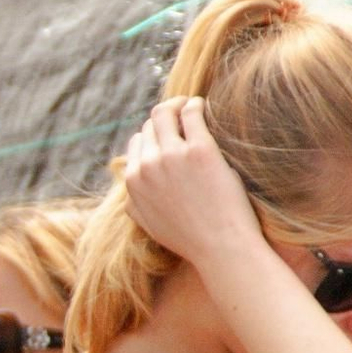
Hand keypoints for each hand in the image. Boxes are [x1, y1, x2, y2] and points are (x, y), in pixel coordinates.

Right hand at [120, 95, 260, 267]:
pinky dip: (196, 104)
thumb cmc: (191, 239)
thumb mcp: (149, 225)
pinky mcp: (199, 150)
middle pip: (151, 123)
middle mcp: (148, 165)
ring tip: (193, 106)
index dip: (155, 136)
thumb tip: (130, 192)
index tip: (172, 135)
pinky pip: (191, 112)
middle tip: (184, 114)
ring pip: (166, 111)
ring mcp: (172, 156)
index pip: (138, 141)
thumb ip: (134, 205)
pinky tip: (205, 107)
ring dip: (179, 103)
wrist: (221, 248)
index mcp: (133, 181)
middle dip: (167, 116)